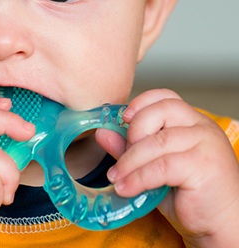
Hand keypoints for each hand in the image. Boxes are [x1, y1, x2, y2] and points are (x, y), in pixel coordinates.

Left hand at [96, 89, 238, 246]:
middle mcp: (202, 127)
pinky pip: (162, 166)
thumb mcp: (154, 167)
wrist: (222, 226)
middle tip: (121, 158)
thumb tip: (102, 133)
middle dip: (133, 132)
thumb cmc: (189, 195)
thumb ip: (130, 148)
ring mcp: (206, 144)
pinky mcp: (204, 166)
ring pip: (157, 141)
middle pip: (161, 111)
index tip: (122, 118)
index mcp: (192, 121)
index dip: (141, 102)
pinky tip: (126, 188)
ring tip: (116, 178)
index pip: (166, 97)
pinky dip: (138, 177)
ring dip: (130, 161)